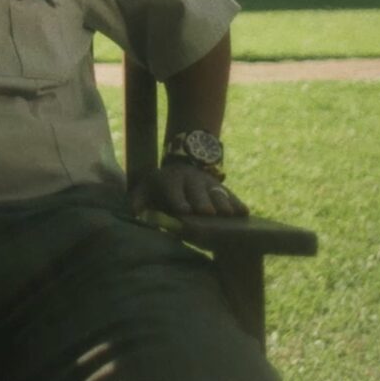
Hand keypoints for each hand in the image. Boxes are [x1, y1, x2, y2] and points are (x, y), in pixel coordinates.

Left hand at [129, 161, 248, 217]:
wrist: (181, 166)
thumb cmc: (161, 186)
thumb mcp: (146, 188)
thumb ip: (139, 201)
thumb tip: (134, 214)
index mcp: (172, 181)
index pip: (174, 191)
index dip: (179, 200)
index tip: (184, 211)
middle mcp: (191, 180)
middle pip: (198, 192)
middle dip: (203, 202)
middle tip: (209, 213)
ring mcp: (208, 183)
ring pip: (217, 192)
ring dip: (223, 203)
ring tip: (229, 215)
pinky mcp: (221, 188)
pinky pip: (231, 195)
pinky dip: (237, 203)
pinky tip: (245, 213)